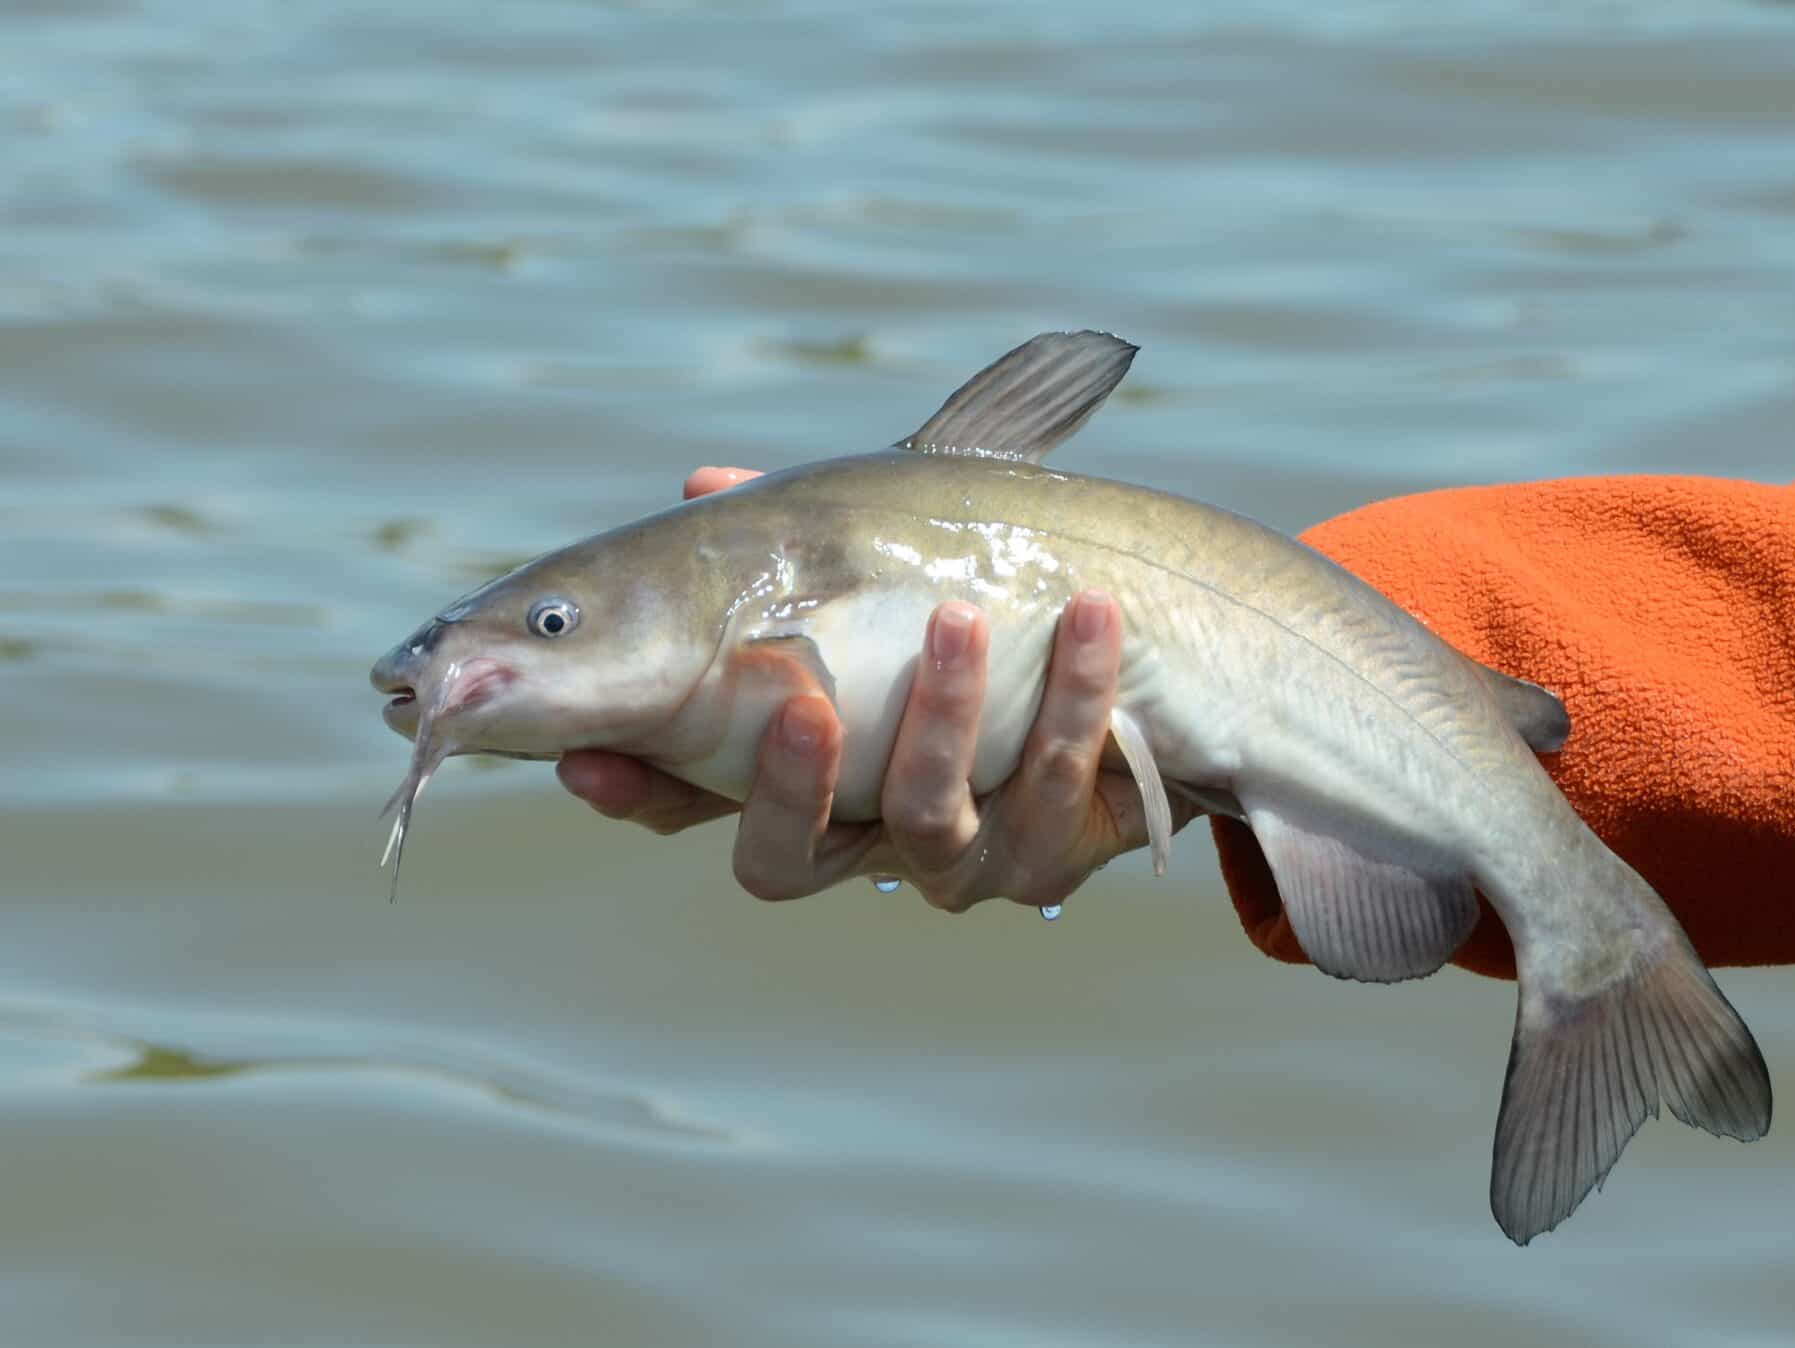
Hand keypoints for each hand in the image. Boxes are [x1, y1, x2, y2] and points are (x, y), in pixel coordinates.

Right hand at [556, 467, 1195, 911]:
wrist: (1135, 677)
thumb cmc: (984, 610)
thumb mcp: (884, 561)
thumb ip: (791, 538)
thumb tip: (701, 484)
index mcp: (796, 772)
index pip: (687, 802)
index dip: (636, 791)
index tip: (586, 758)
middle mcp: (856, 834)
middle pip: (780, 858)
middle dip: (781, 787)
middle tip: (803, 704)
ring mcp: (949, 858)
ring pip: (922, 818)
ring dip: (938, 712)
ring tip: (959, 616)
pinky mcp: (1042, 858)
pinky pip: (1045, 788)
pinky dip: (1069, 696)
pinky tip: (1088, 615)